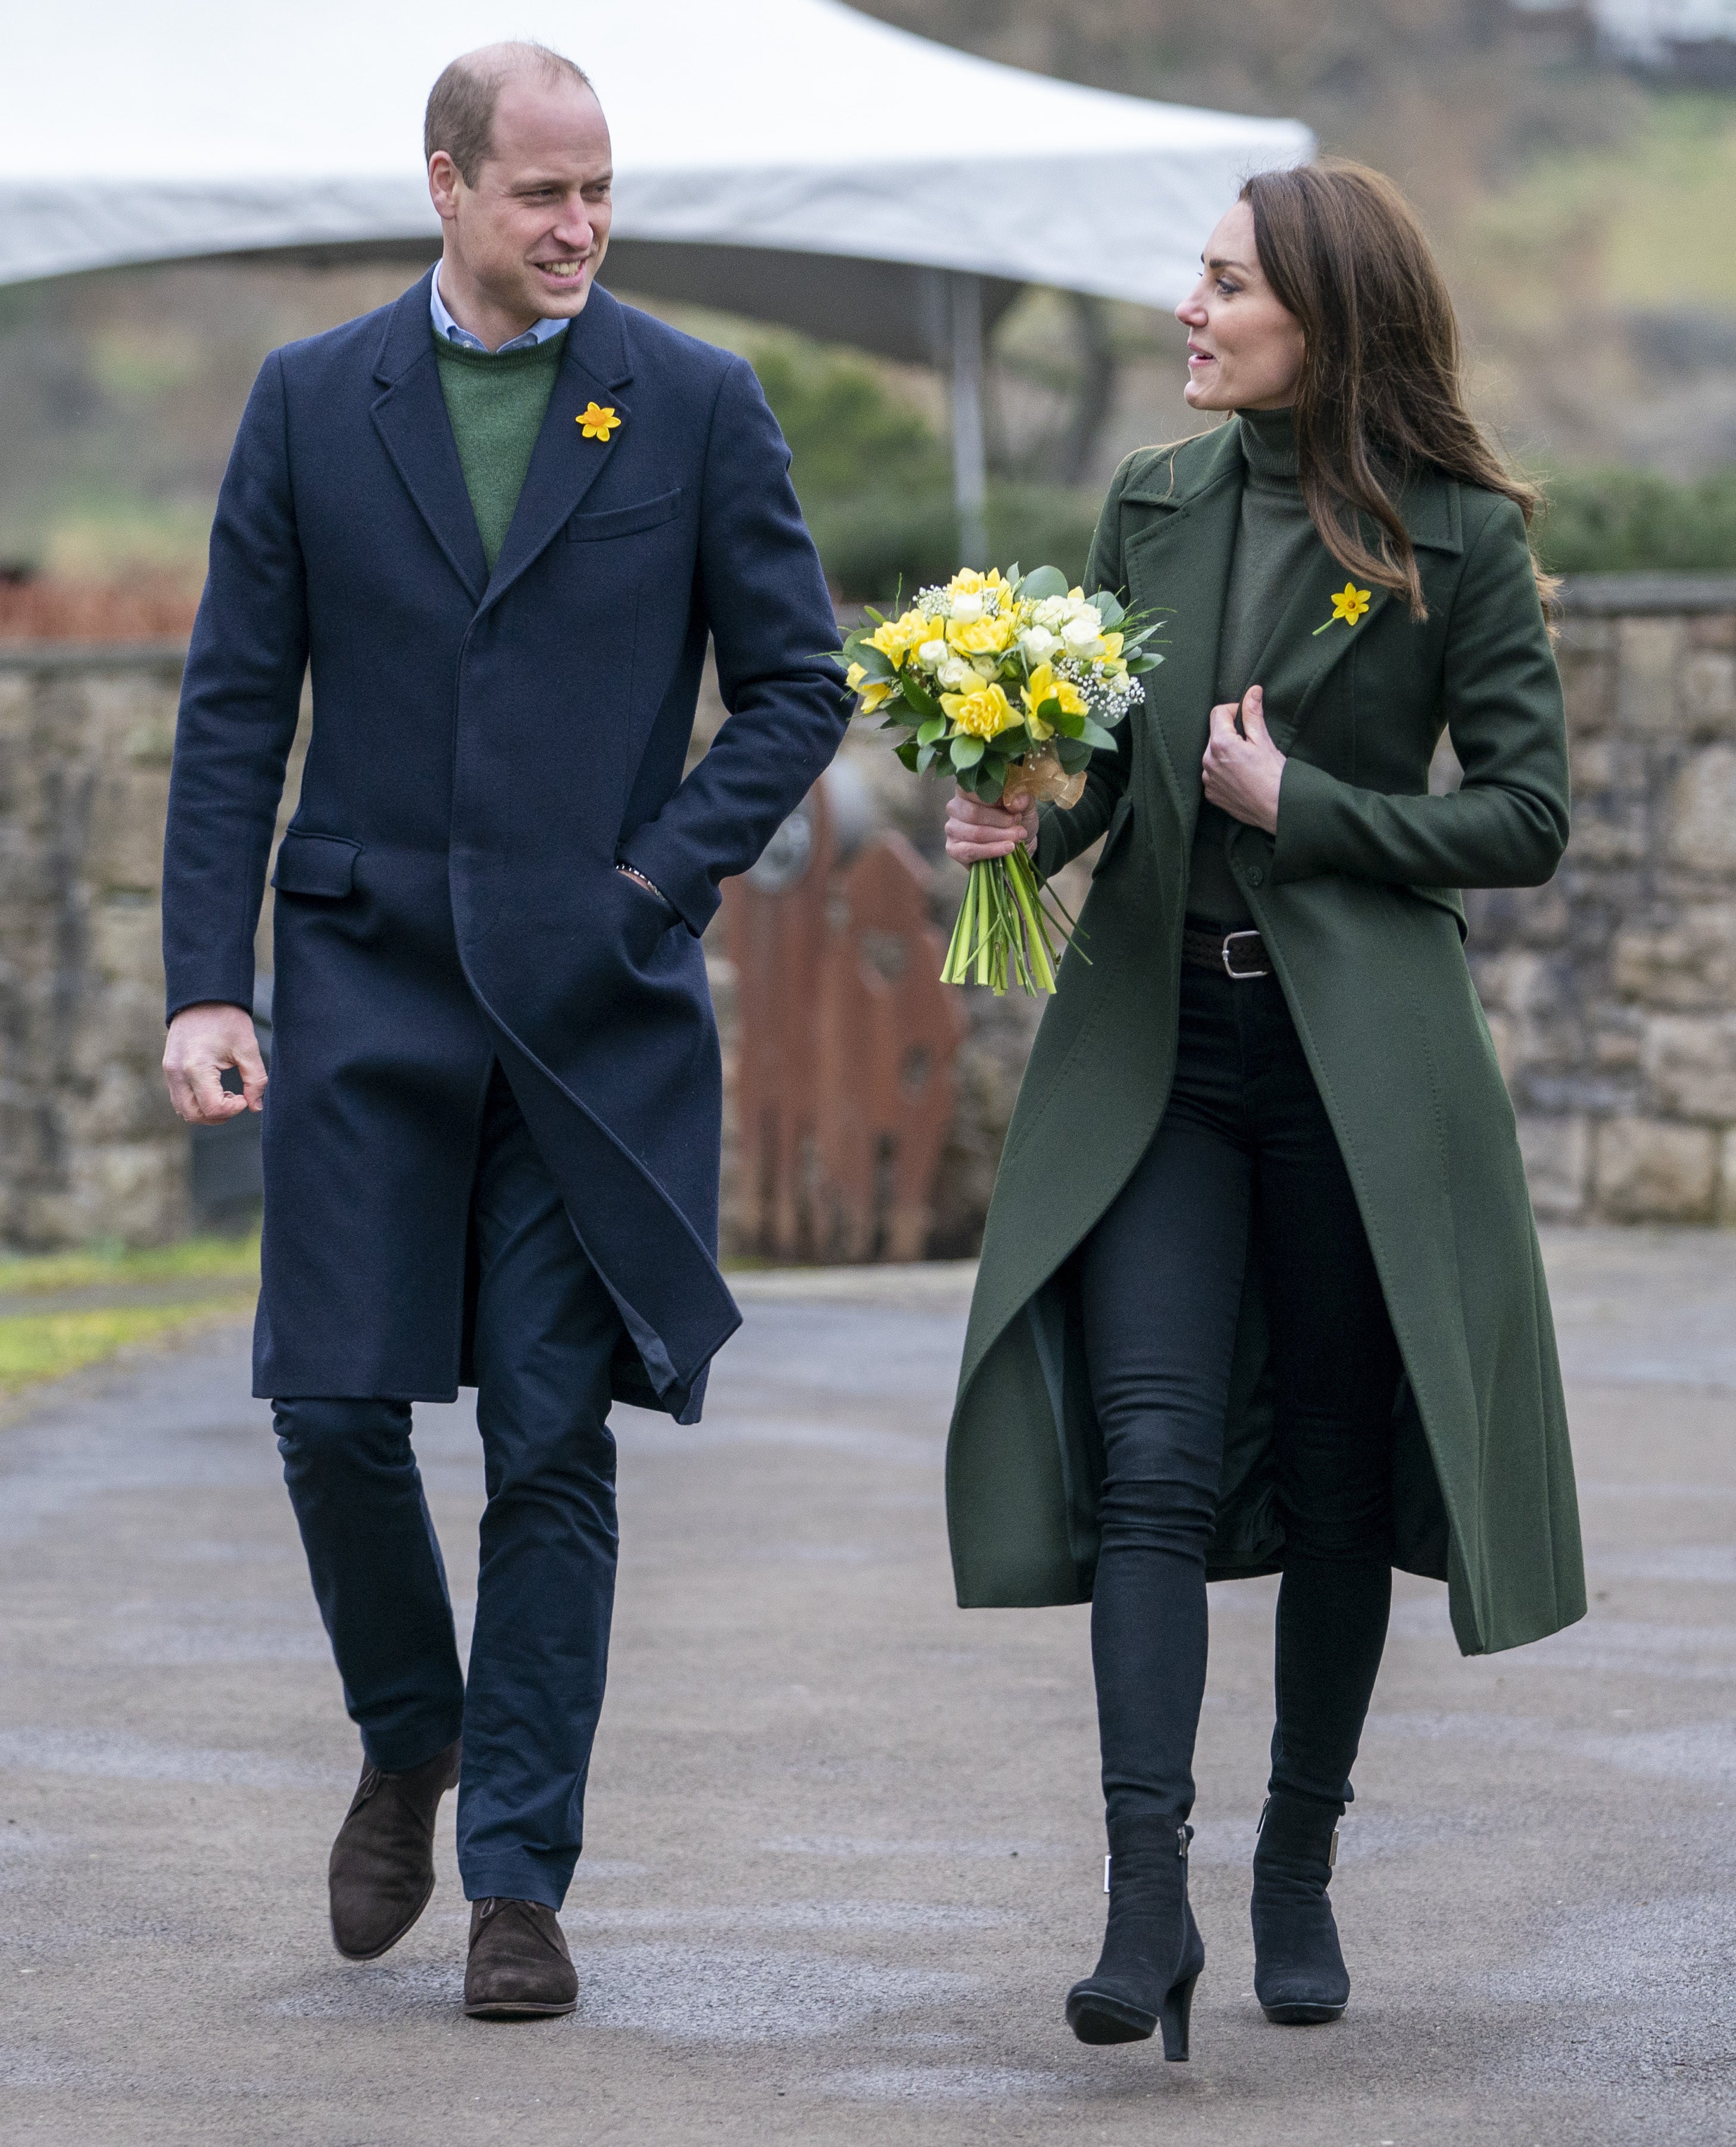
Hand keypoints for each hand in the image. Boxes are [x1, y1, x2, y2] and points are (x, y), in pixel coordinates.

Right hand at [163, 1002, 266, 1125]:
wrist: (202, 997)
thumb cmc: (226, 1019)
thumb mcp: (247, 1048)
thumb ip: (255, 1080)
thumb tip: (256, 1107)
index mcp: (196, 1067)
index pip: (212, 1108)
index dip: (233, 1110)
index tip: (245, 1098)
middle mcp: (176, 1073)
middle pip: (193, 1115)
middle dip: (218, 1116)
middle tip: (237, 1102)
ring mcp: (169, 1072)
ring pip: (183, 1109)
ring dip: (206, 1112)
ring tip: (227, 1097)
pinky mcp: (168, 1069)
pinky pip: (179, 1098)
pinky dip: (197, 1102)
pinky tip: (215, 1091)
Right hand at [944, 786, 1037, 865]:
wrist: (1016, 843)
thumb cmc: (1015, 820)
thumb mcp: (1024, 805)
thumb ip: (1022, 799)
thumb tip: (1015, 803)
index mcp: (968, 790)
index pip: (973, 789)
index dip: (994, 799)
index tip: (1013, 807)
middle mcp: (955, 807)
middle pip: (974, 813)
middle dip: (1001, 821)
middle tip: (1018, 826)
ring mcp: (952, 828)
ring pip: (975, 833)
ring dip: (1000, 836)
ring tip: (1017, 838)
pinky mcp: (953, 849)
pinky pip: (970, 851)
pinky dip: (992, 850)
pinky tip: (1007, 849)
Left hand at [1201, 685, 1284, 833]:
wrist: (1278, 809)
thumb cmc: (1274, 776)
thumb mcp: (1264, 740)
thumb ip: (1253, 714)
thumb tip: (1252, 691)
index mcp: (1220, 744)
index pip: (1218, 713)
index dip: (1234, 711)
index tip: (1246, 719)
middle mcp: (1208, 761)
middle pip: (1215, 734)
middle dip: (1230, 734)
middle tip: (1251, 744)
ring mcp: (1208, 780)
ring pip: (1213, 755)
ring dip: (1226, 754)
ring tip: (1247, 763)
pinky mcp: (1211, 794)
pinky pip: (1213, 775)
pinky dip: (1224, 772)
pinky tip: (1241, 778)